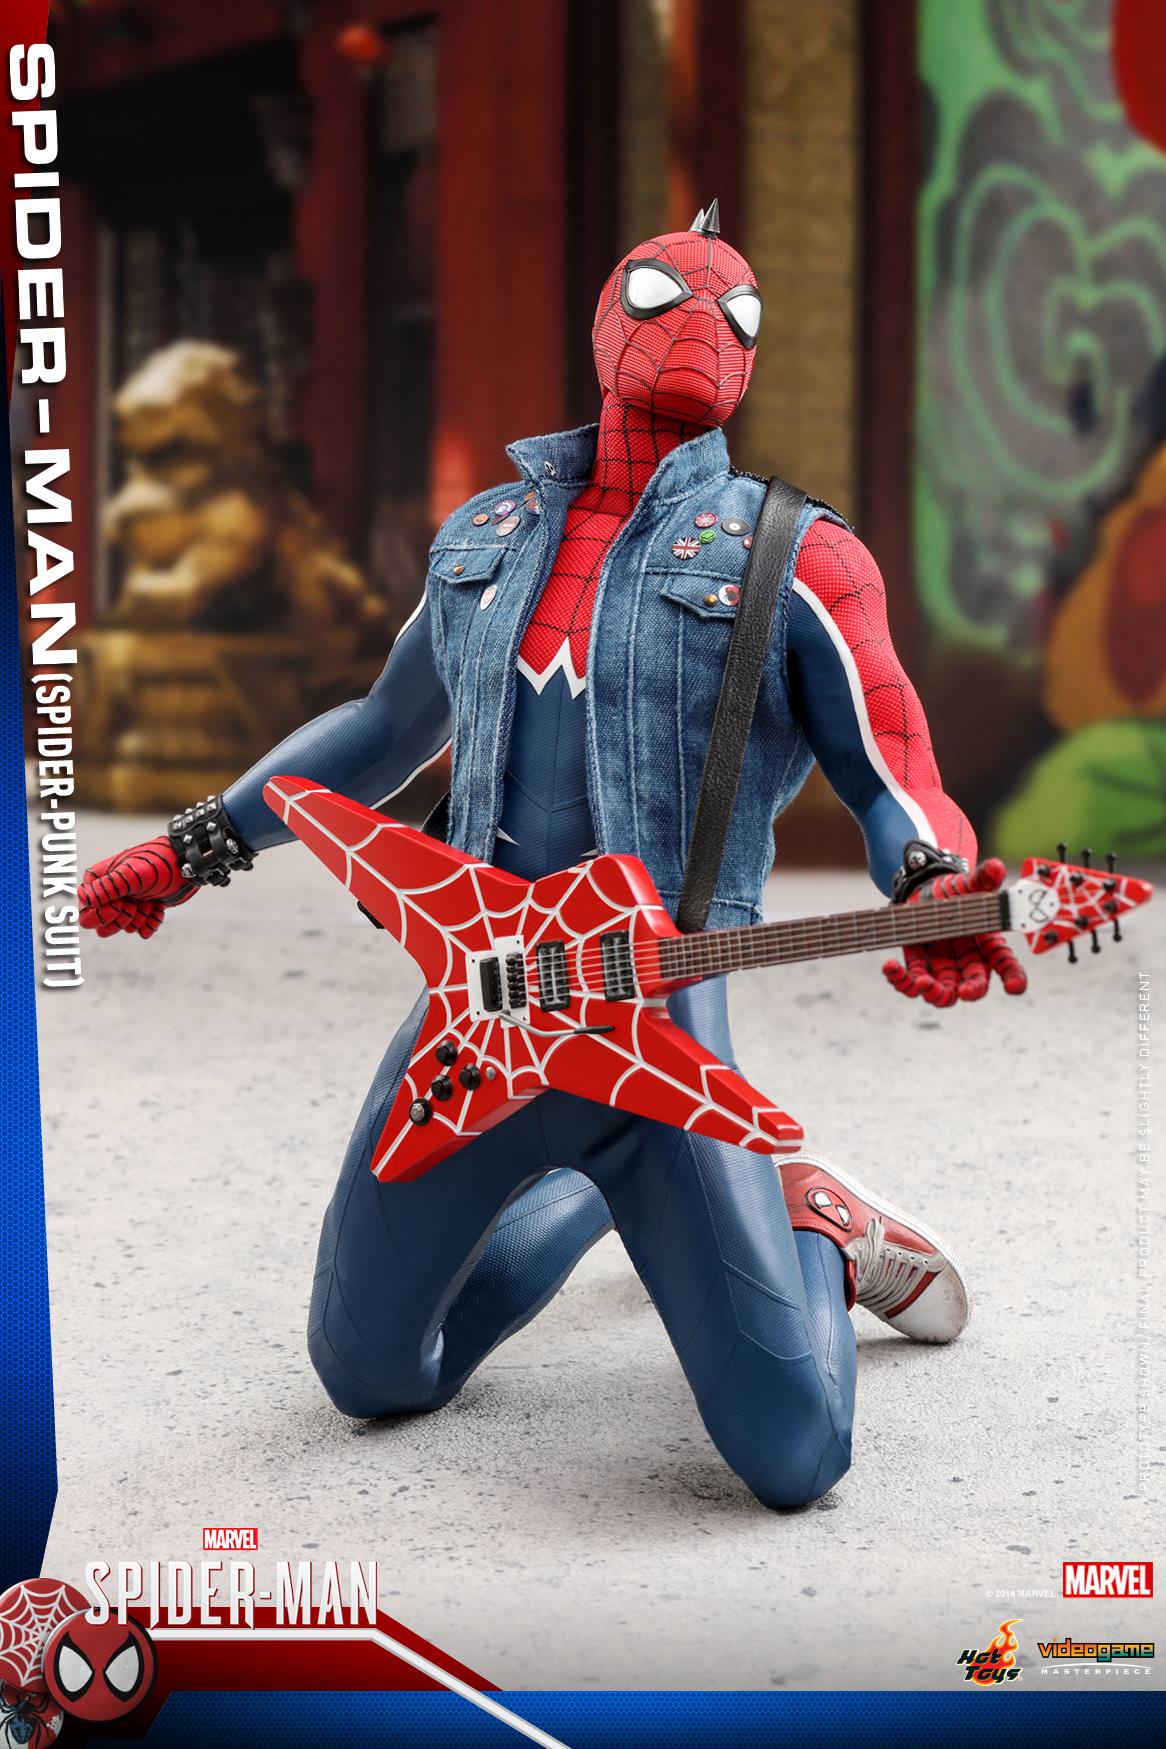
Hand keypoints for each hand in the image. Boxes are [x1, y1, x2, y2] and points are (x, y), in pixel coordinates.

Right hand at [78, 837, 196, 939]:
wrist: (185, 864)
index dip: (101, 915)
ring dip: (140, 917)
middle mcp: (110, 894)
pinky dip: (151, 922)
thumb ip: (107, 888)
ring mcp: (127, 903)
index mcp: (99, 883)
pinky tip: (158, 909)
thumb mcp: (131, 874)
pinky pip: (142, 930)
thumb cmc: (157, 863)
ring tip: (150, 901)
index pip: (86, 914)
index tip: (120, 904)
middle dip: (122, 920)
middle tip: (136, 906)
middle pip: (103, 928)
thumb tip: (84, 899)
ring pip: (125, 928)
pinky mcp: (144, 910)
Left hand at [883, 857, 1027, 1005]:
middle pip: (975, 986)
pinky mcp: (918, 966)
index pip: (1007, 966)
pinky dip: (899, 980)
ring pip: (944, 994)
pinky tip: (889, 966)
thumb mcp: (969, 883)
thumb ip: (984, 878)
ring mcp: (943, 967)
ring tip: (923, 983)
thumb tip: (996, 867)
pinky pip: (911, 982)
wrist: (925, 889)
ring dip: (935, 993)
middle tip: (965, 992)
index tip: (1013, 987)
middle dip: (971, 991)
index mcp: (987, 944)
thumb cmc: (954, 890)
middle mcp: (968, 961)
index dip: (1014, 979)